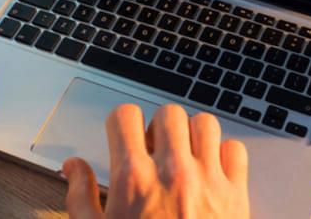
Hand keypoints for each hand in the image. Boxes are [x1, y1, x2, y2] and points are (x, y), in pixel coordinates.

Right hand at [63, 104, 248, 218]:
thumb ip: (80, 197)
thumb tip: (73, 167)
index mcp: (134, 180)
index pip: (125, 116)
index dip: (121, 123)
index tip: (123, 135)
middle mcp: (172, 173)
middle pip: (168, 112)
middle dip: (158, 126)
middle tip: (153, 148)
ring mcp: (208, 181)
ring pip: (205, 123)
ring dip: (193, 134)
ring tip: (183, 155)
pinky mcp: (236, 194)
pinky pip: (236, 149)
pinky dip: (225, 154)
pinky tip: (211, 170)